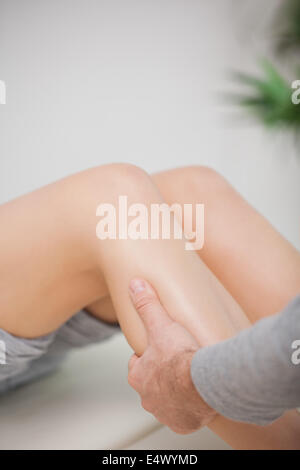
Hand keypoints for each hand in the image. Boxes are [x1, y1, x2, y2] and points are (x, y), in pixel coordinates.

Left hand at [127, 278, 216, 433]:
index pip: (137, 364)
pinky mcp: (183, 424)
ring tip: (190, 378)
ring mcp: (164, 413)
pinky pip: (184, 415)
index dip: (149, 355)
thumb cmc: (181, 356)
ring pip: (166, 400)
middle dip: (162, 374)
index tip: (161, 350)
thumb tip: (135, 285)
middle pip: (152, 383)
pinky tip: (198, 396)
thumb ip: (147, 305)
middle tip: (178, 362)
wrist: (206, 384)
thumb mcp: (161, 325)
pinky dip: (189, 407)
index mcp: (139, 376)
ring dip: (175, 391)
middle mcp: (147, 398)